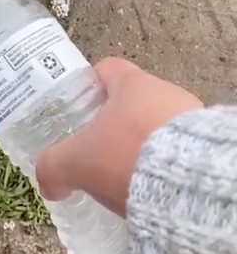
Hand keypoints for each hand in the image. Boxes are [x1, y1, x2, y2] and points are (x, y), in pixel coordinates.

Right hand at [35, 57, 202, 216]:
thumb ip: (53, 167)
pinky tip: (152, 184)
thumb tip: (50, 183)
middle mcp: (162, 91)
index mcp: (130, 84)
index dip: (90, 85)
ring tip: (126, 174)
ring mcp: (187, 114)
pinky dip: (161, 160)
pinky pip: (176, 145)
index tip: (80, 106)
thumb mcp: (76, 162)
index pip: (107, 69)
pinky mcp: (203, 140)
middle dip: (115, 123)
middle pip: (132, 99)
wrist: (185, 180)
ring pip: (155, 124)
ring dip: (140, 144)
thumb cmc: (125, 155)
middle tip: (98, 150)